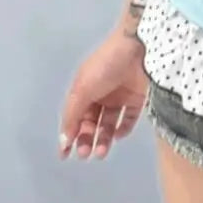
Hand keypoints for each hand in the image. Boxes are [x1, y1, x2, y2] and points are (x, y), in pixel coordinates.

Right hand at [58, 28, 147, 160]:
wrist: (139, 47)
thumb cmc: (106, 66)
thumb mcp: (82, 88)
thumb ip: (72, 115)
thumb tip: (63, 140)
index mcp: (84, 88)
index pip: (74, 116)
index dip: (69, 134)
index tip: (65, 155)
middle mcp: (100, 93)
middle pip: (91, 122)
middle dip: (86, 139)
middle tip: (86, 154)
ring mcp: (120, 96)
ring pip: (108, 123)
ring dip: (103, 139)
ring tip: (101, 152)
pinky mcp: (137, 98)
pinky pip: (129, 118)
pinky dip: (123, 129)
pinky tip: (117, 136)